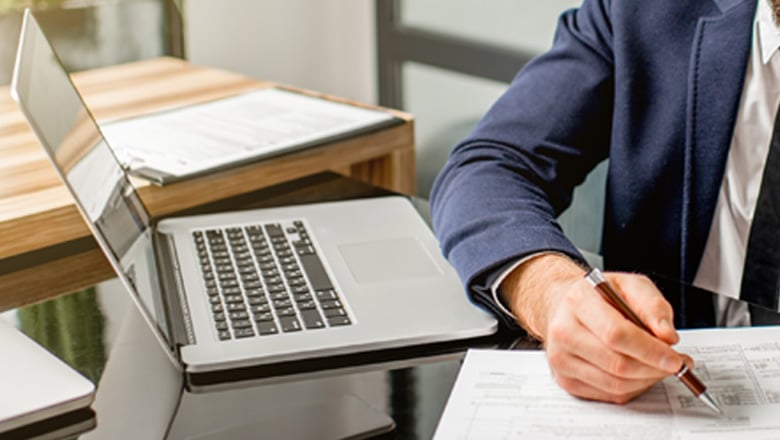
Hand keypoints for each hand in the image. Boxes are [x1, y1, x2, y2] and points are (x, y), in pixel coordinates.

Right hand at [499, 254, 686, 403]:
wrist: (566, 307)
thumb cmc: (600, 296)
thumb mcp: (631, 285)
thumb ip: (653, 305)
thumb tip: (667, 336)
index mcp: (578, 301)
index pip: (616, 334)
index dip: (650, 351)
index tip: (675, 358)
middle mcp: (563, 331)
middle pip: (617, 364)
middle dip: (655, 369)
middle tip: (676, 364)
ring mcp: (561, 358)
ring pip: (616, 385)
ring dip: (647, 380)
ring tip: (659, 367)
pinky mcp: (565, 380)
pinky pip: (609, 395)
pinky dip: (633, 388)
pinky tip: (639, 373)